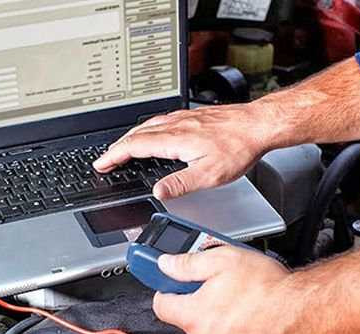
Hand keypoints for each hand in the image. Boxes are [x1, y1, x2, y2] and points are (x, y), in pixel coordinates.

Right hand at [93, 104, 276, 198]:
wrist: (258, 125)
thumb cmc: (238, 147)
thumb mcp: (209, 175)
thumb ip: (180, 184)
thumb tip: (157, 192)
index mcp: (175, 140)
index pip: (134, 146)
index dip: (114, 156)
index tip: (102, 164)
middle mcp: (176, 125)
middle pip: (136, 134)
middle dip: (117, 147)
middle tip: (105, 158)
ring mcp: (184, 118)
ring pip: (148, 125)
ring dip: (130, 137)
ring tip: (122, 146)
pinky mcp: (193, 116)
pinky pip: (161, 120)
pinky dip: (147, 129)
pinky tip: (154, 131)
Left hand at [152, 246, 325, 333]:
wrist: (307, 312)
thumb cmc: (269, 288)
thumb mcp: (222, 260)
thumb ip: (187, 263)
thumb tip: (167, 264)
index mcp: (194, 317)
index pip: (160, 305)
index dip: (166, 289)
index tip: (172, 283)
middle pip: (189, 320)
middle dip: (199, 303)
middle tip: (218, 286)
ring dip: (221, 320)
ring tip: (242, 301)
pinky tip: (255, 318)